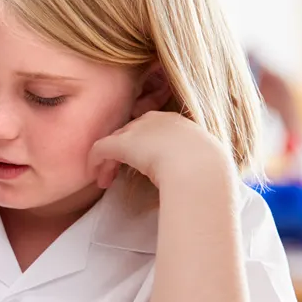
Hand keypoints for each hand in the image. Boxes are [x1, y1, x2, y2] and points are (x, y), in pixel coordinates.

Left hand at [89, 111, 233, 189]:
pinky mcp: (121, 144)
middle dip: (122, 153)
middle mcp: (154, 120)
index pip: (150, 130)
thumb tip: (193, 177)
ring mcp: (137, 130)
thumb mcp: (202, 161)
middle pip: (129, 133)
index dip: (141, 147)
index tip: (143, 164)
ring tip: (106, 181)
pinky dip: (95, 161)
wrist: (198, 168)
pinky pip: (100, 149)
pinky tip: (97, 178)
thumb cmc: (206, 171)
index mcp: (175, 123)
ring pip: (114, 142)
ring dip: (109, 162)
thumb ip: (192, 163)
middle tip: (118, 174)